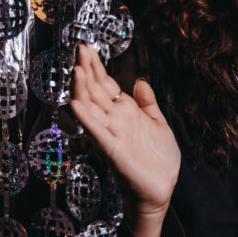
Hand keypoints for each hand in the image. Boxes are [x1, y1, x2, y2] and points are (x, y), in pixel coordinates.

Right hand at [69, 43, 180, 217]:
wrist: (161, 189)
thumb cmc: (158, 160)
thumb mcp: (158, 123)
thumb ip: (148, 103)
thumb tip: (140, 81)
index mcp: (125, 112)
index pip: (106, 85)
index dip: (97, 67)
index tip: (87, 47)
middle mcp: (114, 121)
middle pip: (96, 92)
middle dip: (88, 71)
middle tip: (79, 49)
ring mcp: (112, 135)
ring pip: (92, 109)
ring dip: (83, 90)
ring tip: (77, 70)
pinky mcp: (114, 151)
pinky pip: (98, 133)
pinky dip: (87, 119)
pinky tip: (76, 105)